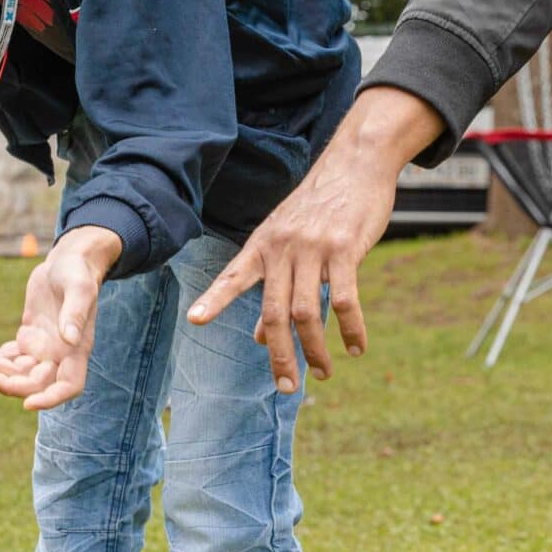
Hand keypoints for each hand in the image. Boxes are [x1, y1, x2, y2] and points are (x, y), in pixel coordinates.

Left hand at [0, 226, 120, 410]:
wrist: (68, 261)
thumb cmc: (77, 272)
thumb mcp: (79, 287)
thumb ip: (75, 312)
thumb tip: (69, 338)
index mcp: (76, 348)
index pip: (69, 386)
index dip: (50, 399)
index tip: (28, 404)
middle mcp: (59, 355)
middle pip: (34, 383)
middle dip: (11, 384)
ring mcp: (41, 349)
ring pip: (15, 372)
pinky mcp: (26, 339)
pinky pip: (5, 356)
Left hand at [188, 90, 440, 391]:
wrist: (355, 164)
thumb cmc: (319, 208)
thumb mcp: (287, 240)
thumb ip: (272, 286)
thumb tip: (259, 339)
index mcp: (263, 245)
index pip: (234, 275)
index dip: (215, 299)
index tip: (195, 320)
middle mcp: (282, 248)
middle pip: (273, 311)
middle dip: (279, 355)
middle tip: (285, 387)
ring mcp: (313, 248)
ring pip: (306, 311)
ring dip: (315, 349)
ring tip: (323, 372)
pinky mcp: (345, 249)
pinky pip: (345, 299)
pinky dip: (350, 329)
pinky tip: (356, 348)